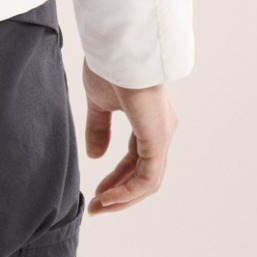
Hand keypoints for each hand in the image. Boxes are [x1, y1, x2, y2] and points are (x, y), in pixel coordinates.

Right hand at [82, 62, 177, 213]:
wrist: (118, 48)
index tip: (97, 192)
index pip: (136, 159)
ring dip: (123, 198)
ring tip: (98, 207)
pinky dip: (128, 192)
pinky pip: (147, 177)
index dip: (117, 178)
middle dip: (119, 193)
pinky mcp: (158, 138)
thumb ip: (99, 128)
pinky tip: (108, 198)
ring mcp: (161, 135)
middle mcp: (160, 130)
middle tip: (96, 207)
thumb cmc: (110, 66)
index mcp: (149, 120)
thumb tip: (95, 156)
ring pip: (147, 180)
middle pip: (143, 173)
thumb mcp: (99, 103)